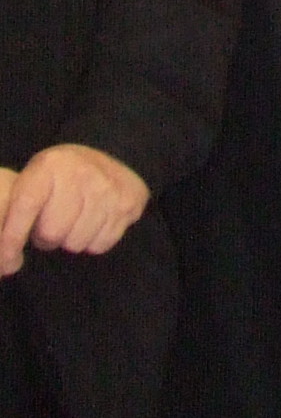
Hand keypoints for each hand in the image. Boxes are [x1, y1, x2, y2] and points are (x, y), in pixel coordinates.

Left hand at [0, 145, 149, 274]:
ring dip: (72, 239)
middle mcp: (81, 172)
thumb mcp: (32, 180)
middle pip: (52, 233)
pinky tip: (95, 221)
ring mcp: (109, 187)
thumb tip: (4, 258)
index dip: (12, 238)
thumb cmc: (59, 178)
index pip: (26, 207)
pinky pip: (101, 243)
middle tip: (52, 224)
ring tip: (74, 221)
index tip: (6, 261)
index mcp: (50, 166)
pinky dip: (95, 240)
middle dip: (47, 238)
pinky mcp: (130, 201)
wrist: (109, 156)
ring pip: (77, 242)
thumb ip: (13, 211)